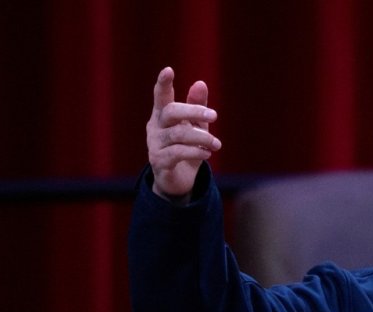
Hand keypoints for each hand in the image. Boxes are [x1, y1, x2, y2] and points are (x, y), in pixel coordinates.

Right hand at [146, 66, 221, 200]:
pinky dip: (195, 152)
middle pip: (171, 111)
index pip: (160, 96)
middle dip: (193, 111)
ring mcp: (154, 144)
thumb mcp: (195, 126)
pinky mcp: (159, 162)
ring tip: (217, 144)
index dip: (163, 83)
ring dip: (201, 137)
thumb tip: (200, 83)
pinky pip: (177, 153)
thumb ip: (197, 107)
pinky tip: (207, 154)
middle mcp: (155, 127)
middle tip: (214, 116)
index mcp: (162, 114)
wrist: (179, 180)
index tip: (168, 70)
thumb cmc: (187, 147)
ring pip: (178, 134)